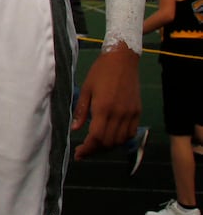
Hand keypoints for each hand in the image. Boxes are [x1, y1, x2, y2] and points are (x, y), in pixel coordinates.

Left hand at [71, 43, 139, 159]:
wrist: (122, 60)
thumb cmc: (100, 72)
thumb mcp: (86, 89)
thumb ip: (81, 110)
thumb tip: (75, 129)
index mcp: (103, 108)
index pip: (96, 137)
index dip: (87, 149)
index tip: (78, 154)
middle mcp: (119, 114)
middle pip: (109, 142)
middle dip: (95, 150)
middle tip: (84, 150)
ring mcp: (130, 114)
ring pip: (121, 141)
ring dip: (108, 147)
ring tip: (96, 145)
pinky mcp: (137, 112)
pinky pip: (131, 133)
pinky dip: (121, 140)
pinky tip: (111, 137)